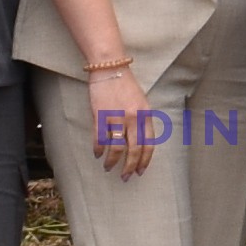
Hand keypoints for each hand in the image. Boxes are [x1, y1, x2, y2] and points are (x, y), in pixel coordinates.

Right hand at [81, 57, 154, 179]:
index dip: (144, 160)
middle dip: (130, 167)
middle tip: (126, 177)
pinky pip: (100, 138)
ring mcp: (116, 117)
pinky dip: (98, 149)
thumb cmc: (126, 85)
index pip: (148, 144)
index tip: (140, 171)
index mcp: (145, 115)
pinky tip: (97, 154)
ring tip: (108, 168)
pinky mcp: (100, 115)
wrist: (110, 68)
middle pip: (134, 150)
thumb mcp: (141, 102)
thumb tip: (139, 143)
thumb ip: (142, 121)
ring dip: (112, 161)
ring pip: (116, 148)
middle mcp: (133, 118)